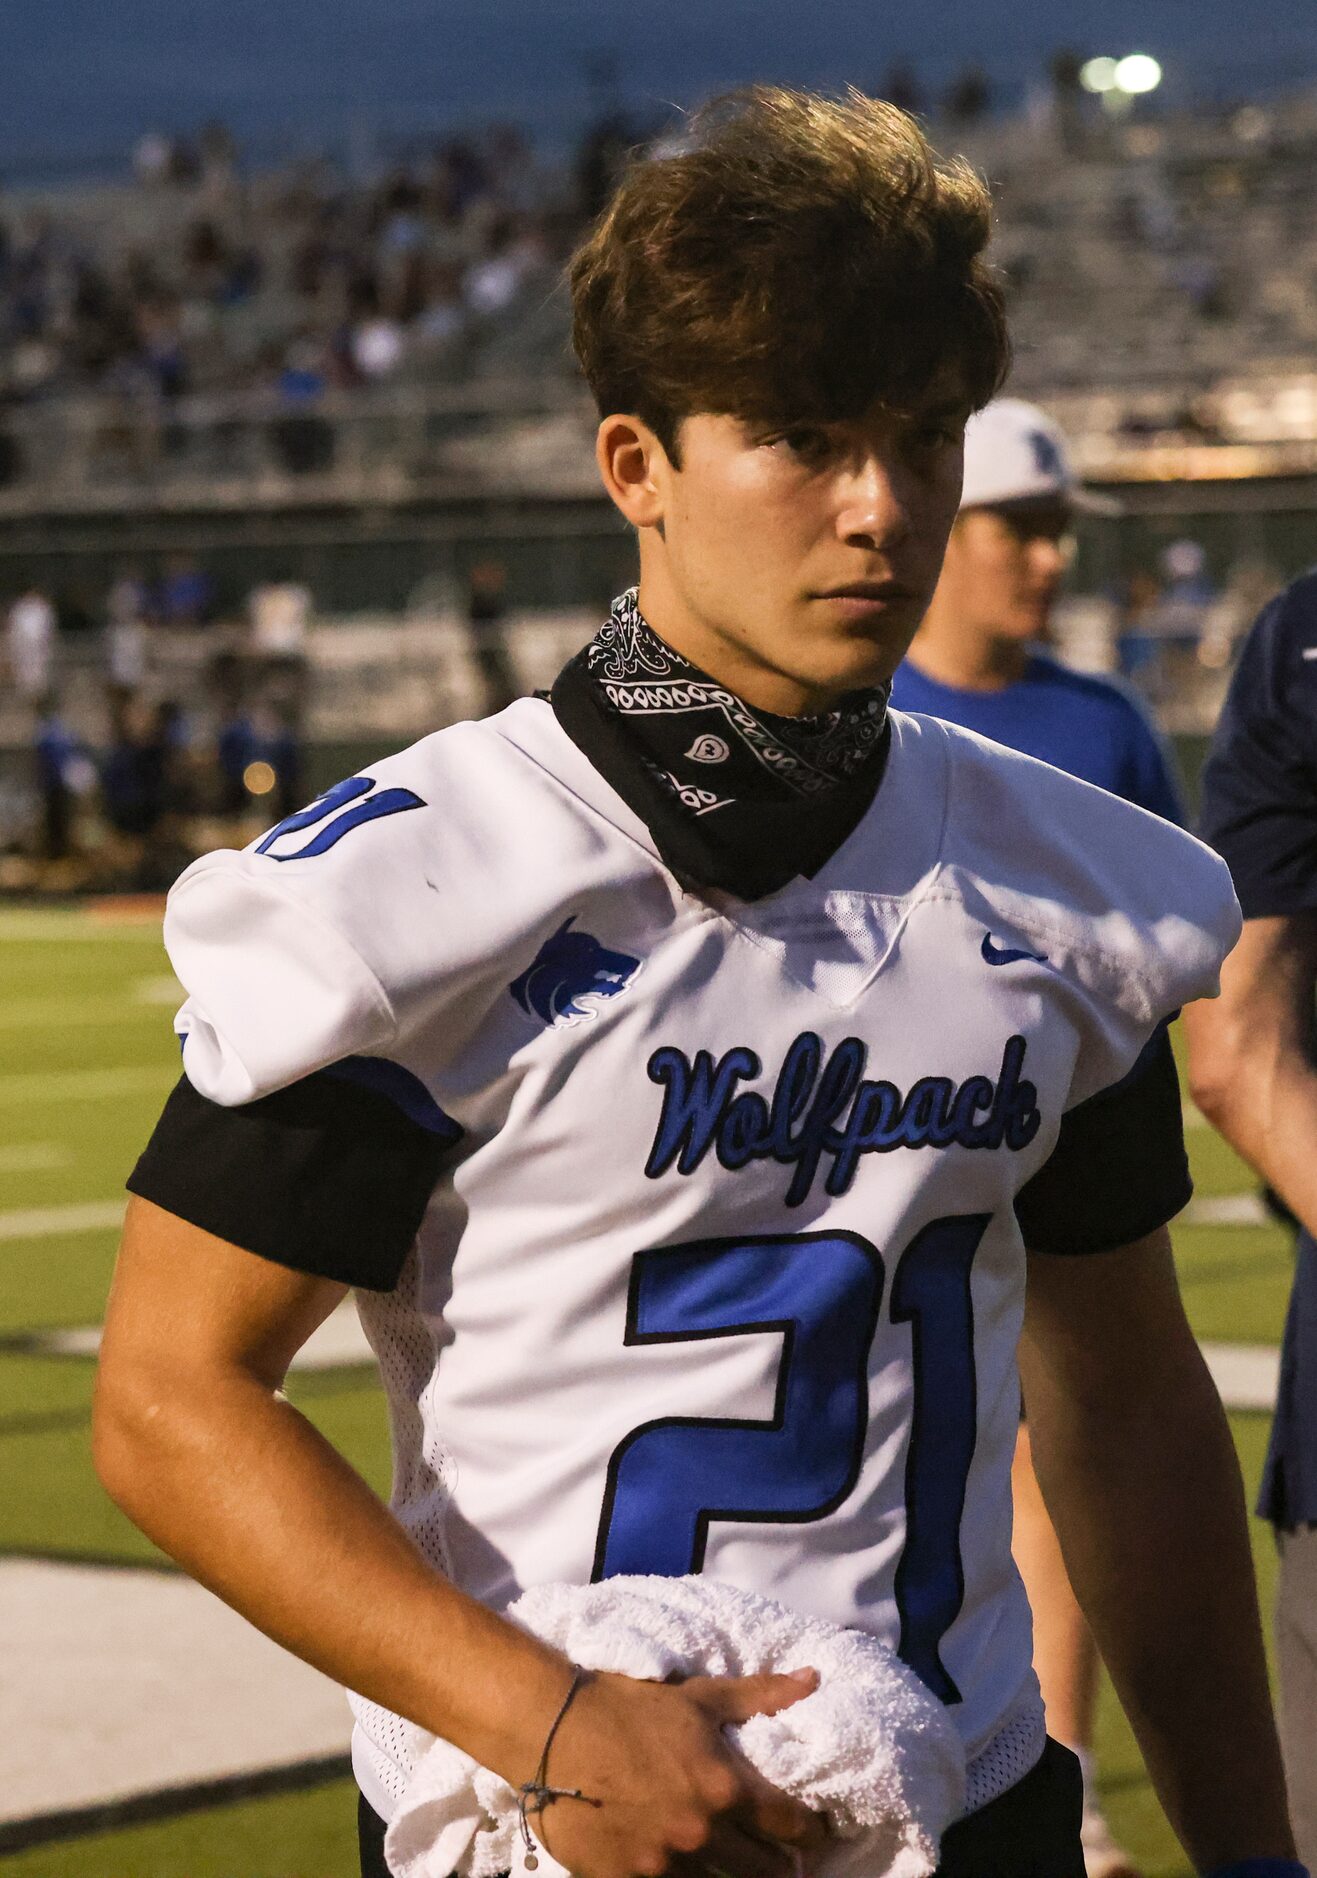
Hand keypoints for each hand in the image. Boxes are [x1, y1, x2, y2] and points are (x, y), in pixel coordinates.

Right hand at [531, 1666, 828, 1877]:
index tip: (814, 1834)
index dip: (810, 1831)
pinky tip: (680, 1869)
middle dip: (779, 1863)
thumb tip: (812, 1678)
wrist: (552, 1728)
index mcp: (725, 1786)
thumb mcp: (698, 1697)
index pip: (791, 1824)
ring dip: (734, 1876)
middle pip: (765, 1868)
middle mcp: (702, 1831)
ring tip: (735, 1865)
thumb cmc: (628, 1706)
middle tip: (783, 1860)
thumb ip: (759, 1695)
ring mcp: (663, 1864)